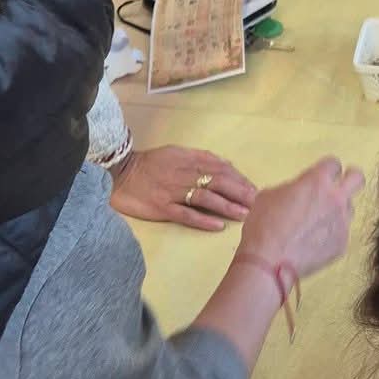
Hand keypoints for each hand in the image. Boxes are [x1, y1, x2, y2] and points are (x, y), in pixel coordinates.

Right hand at [110, 145, 256, 232]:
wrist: (120, 172)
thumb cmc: (151, 163)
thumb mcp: (177, 152)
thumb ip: (201, 158)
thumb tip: (226, 165)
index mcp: (189, 159)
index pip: (221, 168)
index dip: (239, 179)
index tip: (254, 189)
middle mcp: (185, 174)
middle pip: (219, 182)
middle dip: (240, 192)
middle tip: (258, 203)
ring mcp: (173, 191)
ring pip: (206, 198)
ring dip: (227, 206)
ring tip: (244, 214)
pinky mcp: (162, 207)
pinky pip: (186, 214)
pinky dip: (203, 220)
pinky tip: (218, 226)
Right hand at [238, 154, 364, 281]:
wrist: (269, 262)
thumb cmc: (264, 225)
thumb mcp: (270, 195)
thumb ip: (293, 188)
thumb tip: (300, 192)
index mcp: (317, 181)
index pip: (333, 164)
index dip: (326, 170)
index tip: (320, 177)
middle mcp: (336, 199)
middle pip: (357, 178)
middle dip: (350, 178)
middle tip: (339, 186)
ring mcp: (342, 223)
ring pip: (349, 209)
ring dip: (338, 211)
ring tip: (317, 223)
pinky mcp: (342, 245)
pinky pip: (341, 233)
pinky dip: (330, 235)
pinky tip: (313, 243)